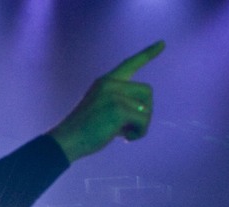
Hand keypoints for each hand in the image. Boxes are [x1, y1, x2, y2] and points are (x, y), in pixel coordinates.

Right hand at [48, 40, 164, 161]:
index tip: (162, 43)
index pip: (130, 64)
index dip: (148, 54)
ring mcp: (114, 95)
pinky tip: (125, 138)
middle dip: (145, 111)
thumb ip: (121, 104)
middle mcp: (109, 84)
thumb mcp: (102, 110)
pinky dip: (139, 133)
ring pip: (147, 108)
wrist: (66, 141)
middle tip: (130, 127)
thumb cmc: (84, 131)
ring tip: (125, 134)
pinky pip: (143, 121)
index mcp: (104, 82)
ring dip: (141, 125)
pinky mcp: (118, 109)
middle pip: (147, 91)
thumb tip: (144, 112)